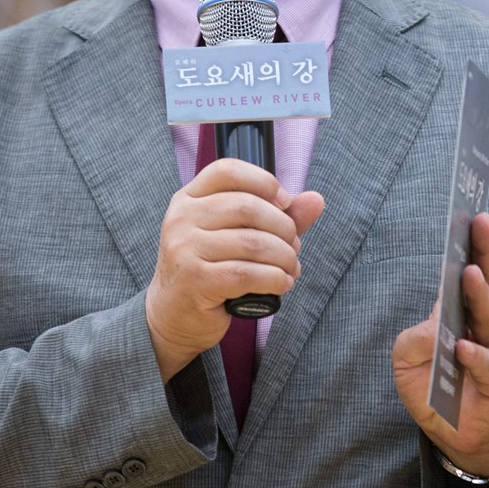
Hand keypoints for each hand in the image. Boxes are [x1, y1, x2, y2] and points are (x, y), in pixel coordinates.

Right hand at [146, 157, 323, 381]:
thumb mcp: (234, 235)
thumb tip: (316, 199)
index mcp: (189, 198)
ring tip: (292, 267)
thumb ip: (275, 216)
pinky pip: (247, 274)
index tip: (284, 203)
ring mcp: (184, 248)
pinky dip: (274, 278)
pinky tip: (282, 283)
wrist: (172, 316)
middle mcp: (182, 218)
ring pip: (252, 243)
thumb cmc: (208, 270)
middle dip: (283, 227)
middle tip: (294, 246)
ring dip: (284, 257)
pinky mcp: (194, 280)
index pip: (228, 171)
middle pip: (247, 207)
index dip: (263, 181)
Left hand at [391, 213, 488, 477]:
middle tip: (480, 221)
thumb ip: (413, 339)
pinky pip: (488, 365)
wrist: (455, 434)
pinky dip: (475, 355)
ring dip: (481, 295)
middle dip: (486, 249)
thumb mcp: (407, 360)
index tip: (470, 210)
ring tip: (469, 274)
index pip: (472, 266)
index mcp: (466, 309)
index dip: (473, 240)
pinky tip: (463, 347)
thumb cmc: (434, 385)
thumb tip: (433, 330)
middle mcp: (487, 323)